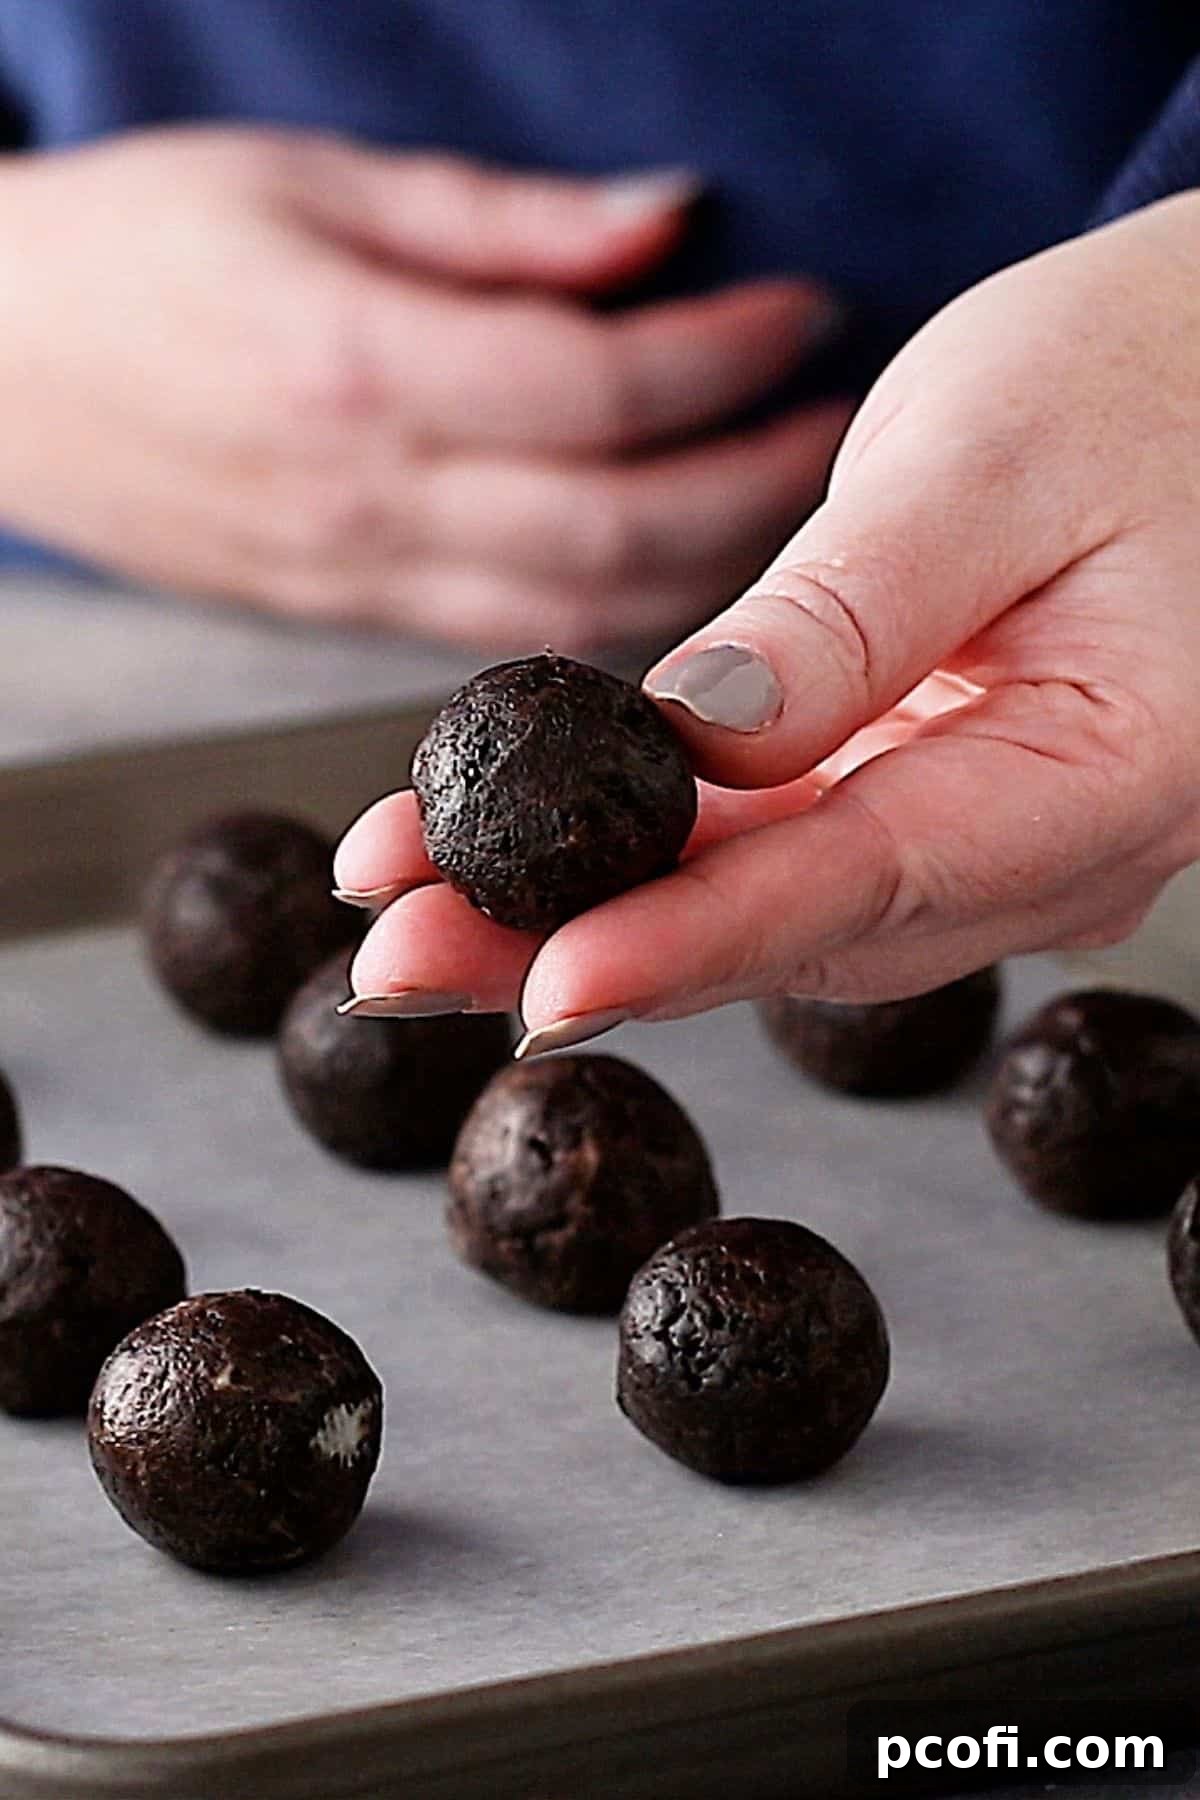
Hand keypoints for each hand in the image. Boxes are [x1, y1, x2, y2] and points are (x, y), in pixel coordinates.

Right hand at [0, 127, 847, 647]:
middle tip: (834, 421)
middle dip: (756, 480)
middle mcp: (367, 497)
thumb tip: (668, 222)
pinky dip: (617, 611)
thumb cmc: (141, 250)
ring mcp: (360, 577)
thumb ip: (503, 223)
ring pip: (579, 610)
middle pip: (616, 528)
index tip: (803, 311)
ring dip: (708, 566)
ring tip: (784, 493)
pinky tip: (676, 559)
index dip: (727, 357)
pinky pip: (518, 637)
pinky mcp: (356, 616)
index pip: (598, 388)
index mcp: (356, 366)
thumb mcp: (312, 183)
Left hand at [333, 192, 1199, 1045]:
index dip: (694, 937)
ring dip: (584, 910)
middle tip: (399, 960)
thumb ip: (849, 615)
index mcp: (1115, 771)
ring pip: (768, 908)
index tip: (544, 979)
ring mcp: (990, 839)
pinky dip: (643, 855)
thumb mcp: (990, 459)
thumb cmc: (1150, 374)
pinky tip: (511, 847)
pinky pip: (776, 852)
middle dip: (581, 945)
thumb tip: (690, 739)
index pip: (871, 875)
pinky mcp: (926, 802)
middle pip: (792, 926)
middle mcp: (1055, 846)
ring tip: (411, 900)